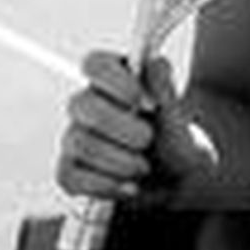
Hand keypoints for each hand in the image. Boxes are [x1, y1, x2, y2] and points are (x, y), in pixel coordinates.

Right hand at [55, 50, 217, 205]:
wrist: (176, 185)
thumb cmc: (173, 143)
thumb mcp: (177, 119)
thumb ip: (166, 92)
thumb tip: (156, 62)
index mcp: (114, 81)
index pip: (95, 64)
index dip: (114, 79)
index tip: (140, 98)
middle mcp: (89, 106)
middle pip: (82, 104)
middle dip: (121, 127)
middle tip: (148, 139)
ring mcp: (76, 138)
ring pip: (80, 143)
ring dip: (119, 159)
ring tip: (144, 167)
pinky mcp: (71, 172)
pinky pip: (72, 177)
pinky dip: (106, 185)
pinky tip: (129, 187)